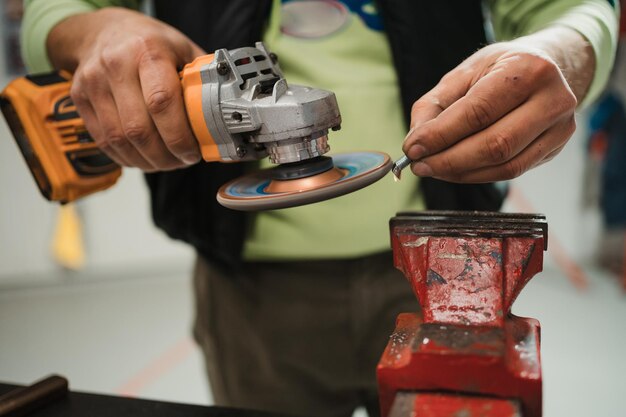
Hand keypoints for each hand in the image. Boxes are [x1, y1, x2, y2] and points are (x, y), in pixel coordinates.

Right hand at [47, 7, 204, 170]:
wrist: (103, 30)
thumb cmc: (150, 43)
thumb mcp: (183, 50)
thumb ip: (203, 83)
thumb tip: (227, 123)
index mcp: (147, 51)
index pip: (162, 102)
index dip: (179, 135)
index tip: (193, 150)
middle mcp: (115, 65)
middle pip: (139, 129)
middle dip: (166, 155)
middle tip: (183, 161)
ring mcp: (93, 83)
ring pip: (120, 140)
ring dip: (148, 161)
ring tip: (168, 162)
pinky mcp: (79, 98)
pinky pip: (104, 141)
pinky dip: (128, 157)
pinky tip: (145, 158)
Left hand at [403, 27, 594, 182]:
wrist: (551, 65)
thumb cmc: (502, 69)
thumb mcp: (464, 73)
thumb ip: (434, 105)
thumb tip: (415, 143)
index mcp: (527, 68)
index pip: (477, 112)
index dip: (440, 135)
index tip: (412, 149)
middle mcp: (551, 98)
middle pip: (494, 144)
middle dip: (448, 160)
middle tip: (419, 166)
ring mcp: (560, 126)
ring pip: (504, 164)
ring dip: (461, 172)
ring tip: (433, 168)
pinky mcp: (557, 147)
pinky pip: (513, 171)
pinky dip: (478, 175)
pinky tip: (457, 170)